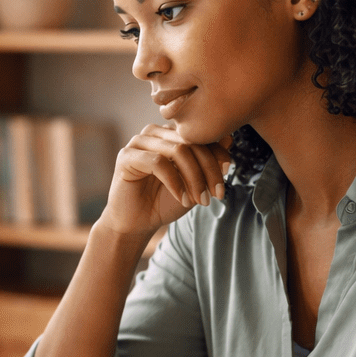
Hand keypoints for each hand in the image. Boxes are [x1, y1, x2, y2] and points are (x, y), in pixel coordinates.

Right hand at [96, 126, 231, 236]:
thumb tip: (229, 137)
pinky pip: (158, 163)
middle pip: (191, 142)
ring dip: (194, 178)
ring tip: (199, 200)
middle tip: (216, 195)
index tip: (225, 181)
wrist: (137, 223)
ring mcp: (139, 142)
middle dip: (209, 170)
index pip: (200, 136)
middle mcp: (155, 133)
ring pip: (178, 150)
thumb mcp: (194, 182)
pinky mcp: (126, 156)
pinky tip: (182, 199)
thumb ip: (209, 161)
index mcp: (170, 134)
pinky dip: (175, 183)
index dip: (218, 156)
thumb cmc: (164, 201)